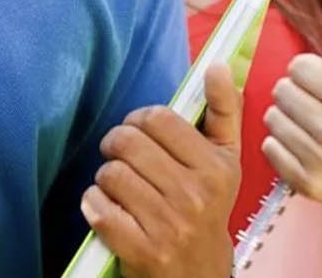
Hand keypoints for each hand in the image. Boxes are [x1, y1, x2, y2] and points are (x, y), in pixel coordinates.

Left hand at [84, 63, 240, 277]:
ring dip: (105, 177)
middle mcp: (195, 195)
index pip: (158, 118)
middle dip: (116, 145)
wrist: (200, 276)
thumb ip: (224, 110)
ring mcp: (168, 225)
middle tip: (120, 156)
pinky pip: (97, 208)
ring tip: (118, 186)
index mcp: (217, 167)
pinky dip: (94, 205)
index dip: (138, 120)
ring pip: (110, 174)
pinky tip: (107, 208)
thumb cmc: (208, 209)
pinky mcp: (141, 251)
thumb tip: (218, 65)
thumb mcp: (226, 160)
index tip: (138, 131)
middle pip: (128, 142)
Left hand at [260, 45, 321, 220]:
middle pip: (282, 90)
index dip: (310, 68)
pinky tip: (303, 141)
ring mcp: (319, 162)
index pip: (300, 67)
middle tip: (314, 99)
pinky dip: (280, 141)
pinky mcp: (307, 183)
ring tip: (309, 120)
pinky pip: (270, 147)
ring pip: (273, 117)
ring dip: (287, 114)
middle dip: (296, 89)